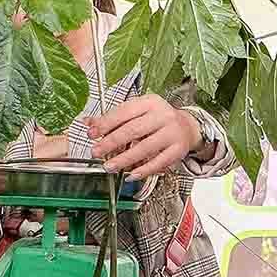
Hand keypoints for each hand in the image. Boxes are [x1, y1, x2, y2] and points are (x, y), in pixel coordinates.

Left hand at [87, 93, 201, 177]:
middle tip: (97, 152)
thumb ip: (114, 118)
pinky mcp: (177, 150)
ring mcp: (171, 133)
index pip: (124, 112)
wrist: (188, 126)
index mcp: (149, 103)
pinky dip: (143, 170)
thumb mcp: (138, 112)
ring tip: (109, 166)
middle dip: (111, 142)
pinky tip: (131, 174)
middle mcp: (162, 116)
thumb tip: (89, 123)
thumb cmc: (158, 119)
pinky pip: (158, 162)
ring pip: (145, 148)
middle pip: (133, 130)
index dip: (106, 123)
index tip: (92, 133)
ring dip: (124, 159)